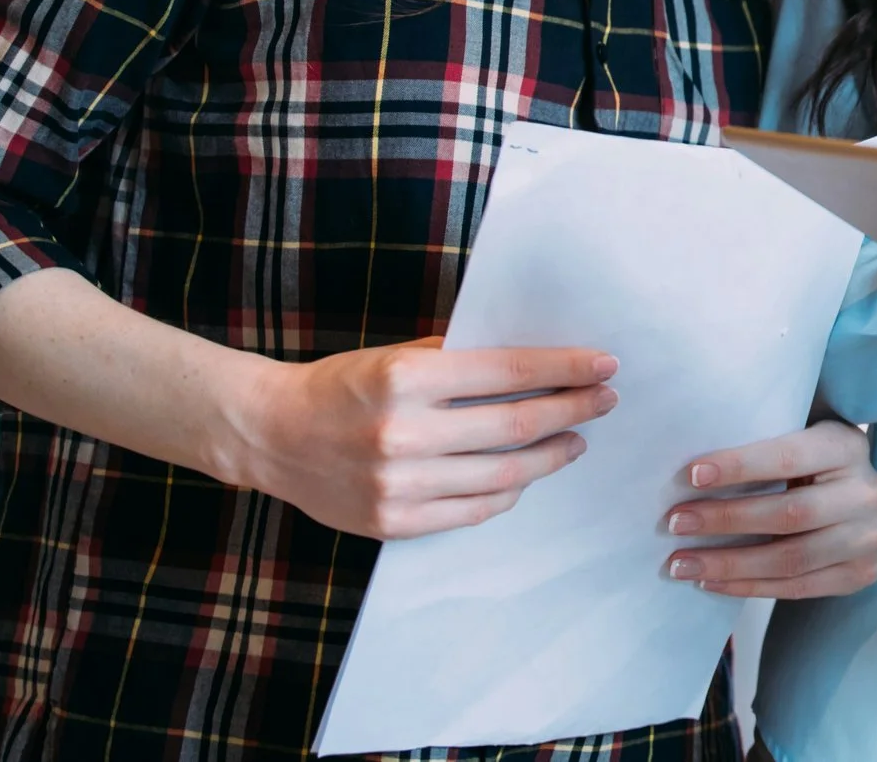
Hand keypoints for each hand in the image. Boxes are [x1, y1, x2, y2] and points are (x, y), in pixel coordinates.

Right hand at [229, 338, 617, 539]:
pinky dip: (508, 494)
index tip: (604, 364)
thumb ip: (460, 362)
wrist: (271, 433)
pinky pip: (472, 511)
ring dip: (551, 456)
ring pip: (503, 476)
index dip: (565, 368)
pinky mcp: (392, 522)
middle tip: (604, 401)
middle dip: (572, 410)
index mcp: (406, 378)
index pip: (509, 371)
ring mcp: (398, 484)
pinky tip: (526, 477)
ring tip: (575, 440)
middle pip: (517, 425)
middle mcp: (403, 432)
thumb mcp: (398, 355)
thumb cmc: (343, 385)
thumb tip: (537, 366)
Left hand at [659, 420, 876, 598]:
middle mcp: (869, 492)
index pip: (789, 457)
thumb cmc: (809, 462)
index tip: (692, 475)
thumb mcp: (798, 436)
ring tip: (683, 564)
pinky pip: (797, 588)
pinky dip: (748, 587)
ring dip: (730, 564)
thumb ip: (760, 444)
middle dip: (726, 520)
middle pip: (790, 514)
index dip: (740, 466)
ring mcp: (870, 537)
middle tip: (676, 524)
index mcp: (848, 446)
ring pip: (791, 559)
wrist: (856, 495)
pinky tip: (712, 582)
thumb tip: (692, 470)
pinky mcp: (862, 572)